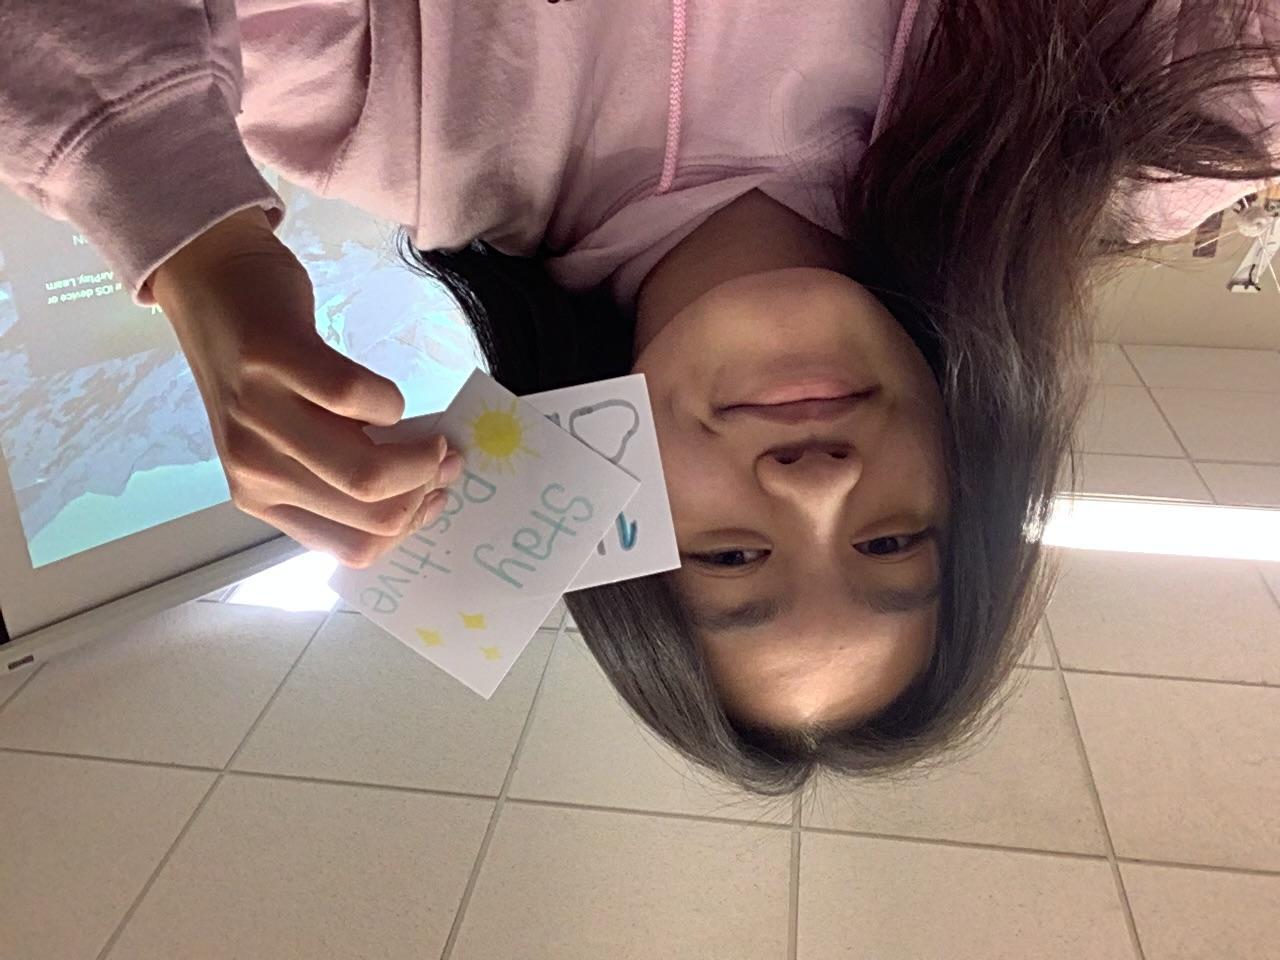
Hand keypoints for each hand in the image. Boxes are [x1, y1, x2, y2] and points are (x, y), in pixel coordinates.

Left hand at [150, 207, 459, 567]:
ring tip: (434, 433)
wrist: (210, 286)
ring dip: (422, 453)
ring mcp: (258, 416)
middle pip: (373, 513)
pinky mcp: (274, 360)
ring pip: (367, 473)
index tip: (434, 495)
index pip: (356, 546)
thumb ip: (340, 472)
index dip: (411, 524)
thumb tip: (423, 489)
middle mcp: (253, 468)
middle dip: (427, 488)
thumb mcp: (290, 441)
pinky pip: (358, 398)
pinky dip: (389, 398)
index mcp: (261, 498)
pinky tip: (383, 393)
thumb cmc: (264, 371)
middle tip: (445, 458)